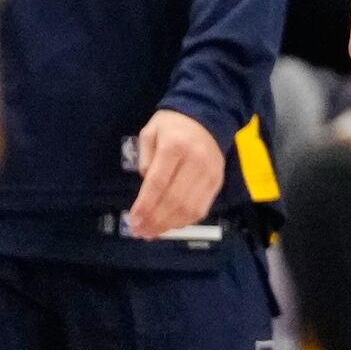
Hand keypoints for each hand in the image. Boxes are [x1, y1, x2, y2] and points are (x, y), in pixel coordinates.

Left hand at [122, 109, 224, 239]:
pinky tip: (170, 225)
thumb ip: (144, 159)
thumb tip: (147, 190)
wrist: (208, 116)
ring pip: (189, 208)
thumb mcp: (150, 132)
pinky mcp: (217, 182)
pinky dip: (185, 221)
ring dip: (169, 225)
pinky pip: (202, 208)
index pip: (158, 183)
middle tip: (140, 232)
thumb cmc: (173, 125)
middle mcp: (195, 161)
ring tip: (152, 233)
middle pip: (174, 199)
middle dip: (155, 220)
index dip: (145, 205)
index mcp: (175, 146)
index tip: (133, 221)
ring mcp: (209, 173)